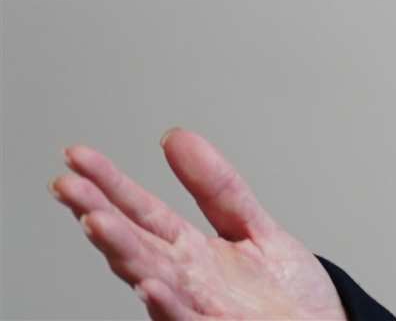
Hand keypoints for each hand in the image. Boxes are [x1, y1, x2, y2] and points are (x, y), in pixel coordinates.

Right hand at [49, 128, 346, 320]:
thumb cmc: (285, 294)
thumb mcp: (252, 227)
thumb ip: (216, 186)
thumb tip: (175, 137)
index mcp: (189, 251)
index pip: (141, 212)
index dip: (110, 184)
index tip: (77, 156)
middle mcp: (184, 280)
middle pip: (133, 242)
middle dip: (98, 213)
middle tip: (67, 185)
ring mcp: (196, 307)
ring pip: (150, 277)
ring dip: (121, 251)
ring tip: (94, 220)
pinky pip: (186, 320)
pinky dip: (166, 305)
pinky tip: (149, 284)